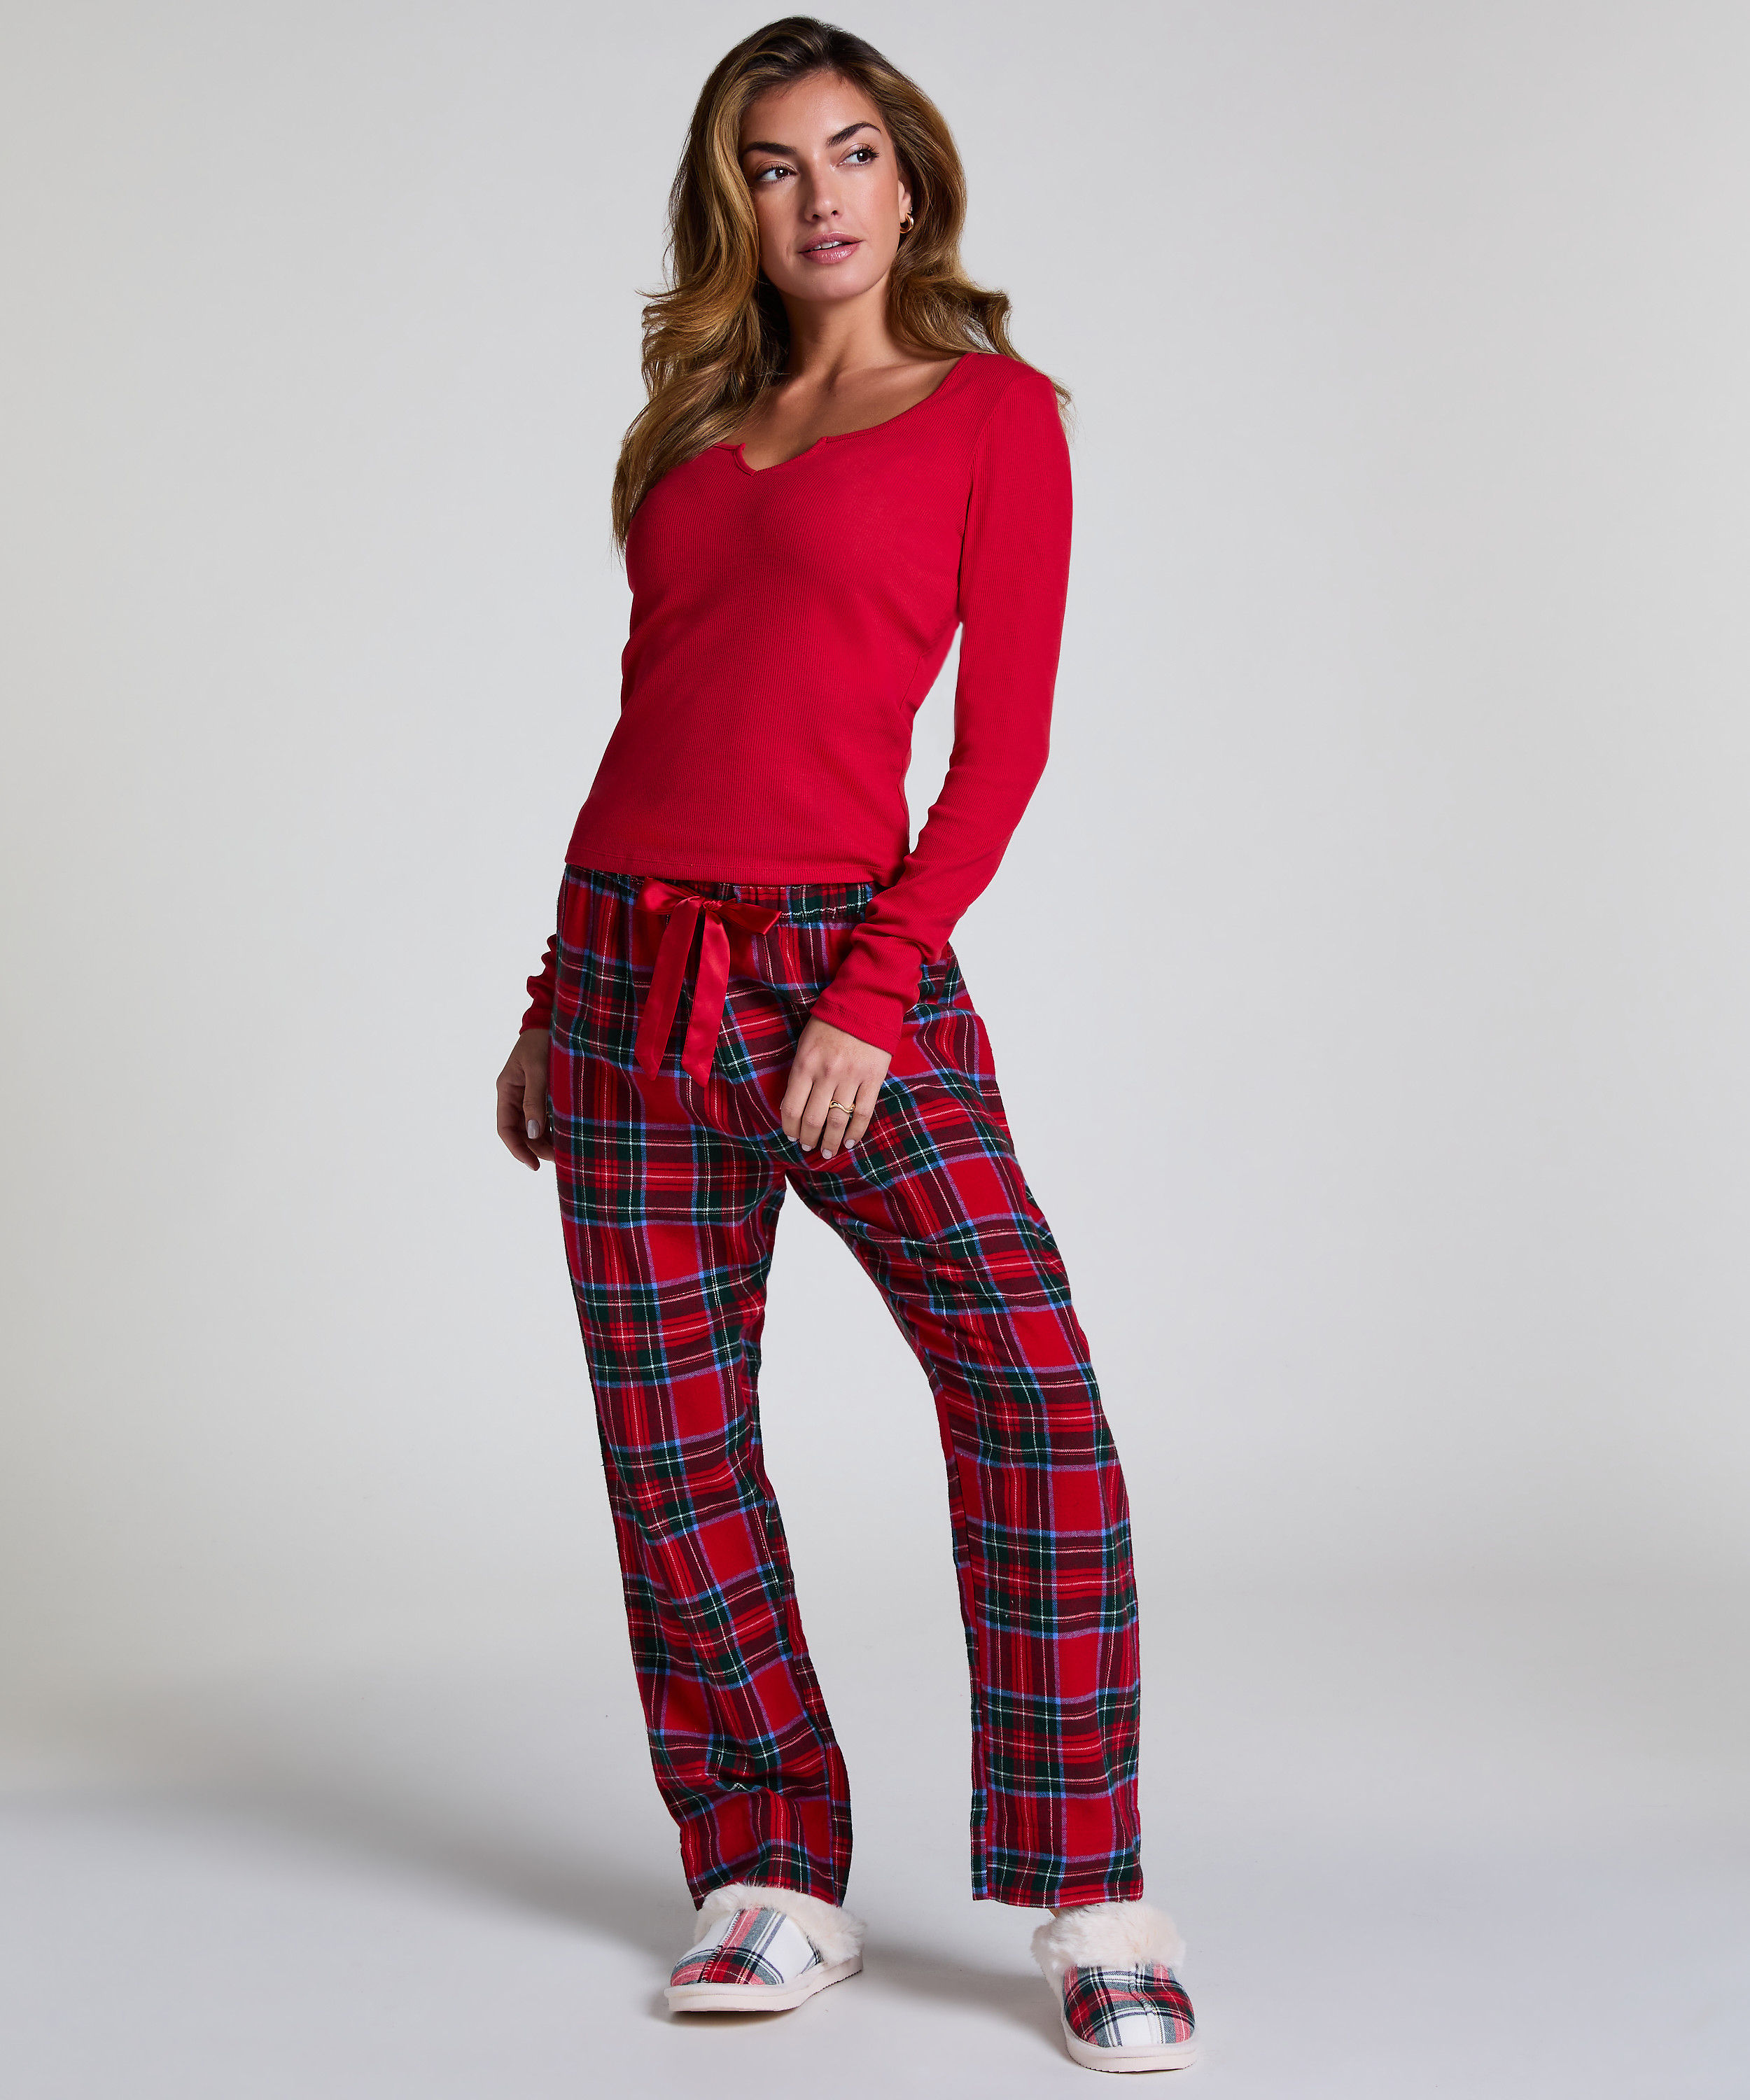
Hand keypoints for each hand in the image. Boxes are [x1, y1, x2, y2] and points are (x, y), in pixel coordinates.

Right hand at [497, 1028, 553, 1169]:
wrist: (552, 1020)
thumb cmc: (543, 1041)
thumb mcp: (538, 1070)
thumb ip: (535, 1101)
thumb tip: (532, 1133)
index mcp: (507, 1090)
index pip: (506, 1128)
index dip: (518, 1149)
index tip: (534, 1165)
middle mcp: (515, 1095)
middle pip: (521, 1131)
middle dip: (536, 1148)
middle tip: (558, 1159)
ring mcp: (529, 1094)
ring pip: (533, 1126)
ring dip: (545, 1141)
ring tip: (564, 1153)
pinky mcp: (544, 1092)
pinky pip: (545, 1116)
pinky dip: (554, 1128)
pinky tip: (567, 1137)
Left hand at [781, 1015, 889, 1159]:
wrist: (865, 1002)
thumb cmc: (831, 1023)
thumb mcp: (805, 1044)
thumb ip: (799, 1074)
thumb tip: (792, 1107)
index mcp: (805, 1064)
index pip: (791, 1108)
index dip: (790, 1128)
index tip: (791, 1136)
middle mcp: (826, 1074)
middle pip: (813, 1120)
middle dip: (808, 1139)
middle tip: (808, 1147)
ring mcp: (851, 1078)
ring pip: (837, 1121)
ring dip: (831, 1142)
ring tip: (828, 1152)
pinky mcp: (872, 1079)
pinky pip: (862, 1113)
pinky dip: (855, 1132)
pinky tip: (849, 1142)